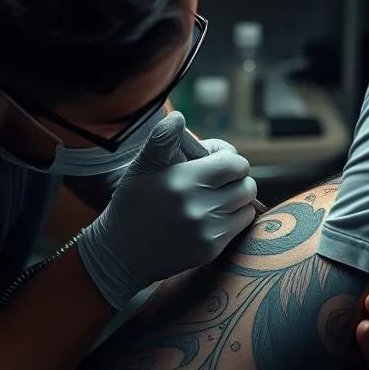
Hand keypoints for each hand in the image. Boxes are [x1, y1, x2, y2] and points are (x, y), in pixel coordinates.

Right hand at [78, 112, 258, 308]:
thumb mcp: (141, 167)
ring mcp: (206, 230)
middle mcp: (197, 206)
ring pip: (246, 204)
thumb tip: (178, 117)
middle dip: (235, 178)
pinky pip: (240, 225)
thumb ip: (161, 140)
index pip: (235, 163)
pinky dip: (233, 218)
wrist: (122, 252)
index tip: (211, 160)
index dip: (228, 158)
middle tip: (215, 180)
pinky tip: (211, 216)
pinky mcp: (210, 249)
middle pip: (246, 184)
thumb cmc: (133, 203)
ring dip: (236, 198)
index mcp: (183, 180)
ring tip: (213, 197)